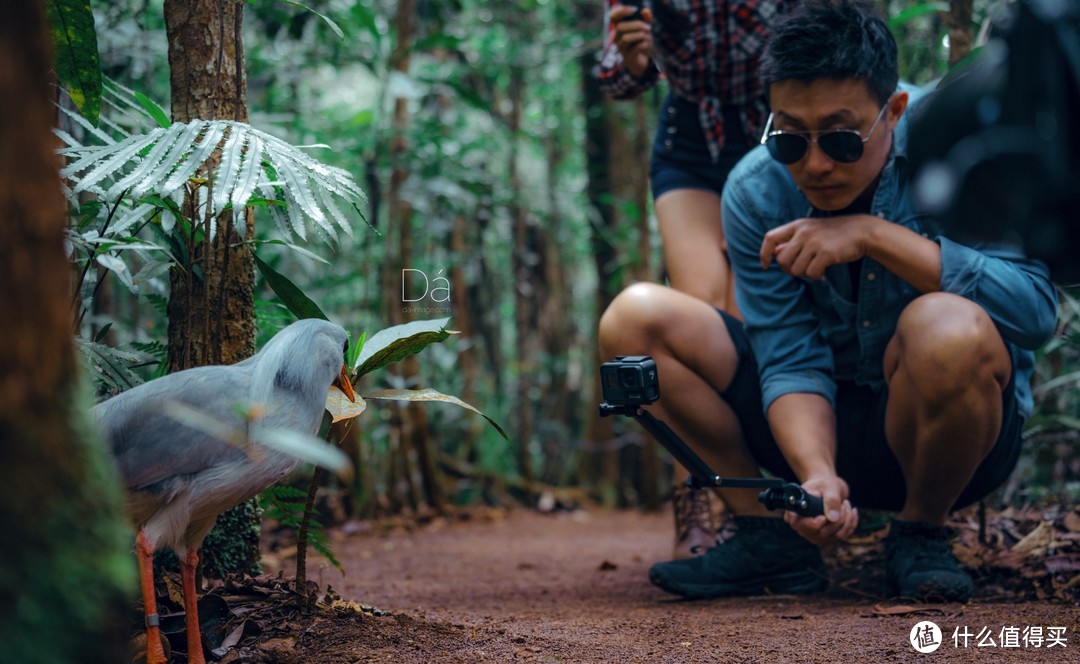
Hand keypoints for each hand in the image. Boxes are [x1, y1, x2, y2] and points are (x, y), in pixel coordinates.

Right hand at [609, 5, 653, 77]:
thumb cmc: (642, 42)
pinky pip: (636, 47)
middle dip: (637, 25)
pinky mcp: (627, 57)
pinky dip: (644, 44)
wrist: (643, 61)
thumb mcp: (646, 29)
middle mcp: (616, 38)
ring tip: (648, 37)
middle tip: (649, 28)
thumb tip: (645, 11)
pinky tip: (647, 45)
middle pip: (620, 28)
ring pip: (625, 38)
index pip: (613, 16)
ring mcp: (620, 48)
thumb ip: (647, 19)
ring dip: (640, 35)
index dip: (621, 11)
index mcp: (619, 27)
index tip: (634, 10)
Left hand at [760, 215, 877, 279]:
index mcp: (797, 225)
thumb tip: (774, 254)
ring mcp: (815, 242)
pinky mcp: (826, 253)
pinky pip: (811, 274)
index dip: (764, 253)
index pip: (770, 238)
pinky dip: (817, 276)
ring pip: (796, 270)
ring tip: (816, 267)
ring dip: (805, 273)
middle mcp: (803, 232)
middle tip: (802, 268)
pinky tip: (824, 271)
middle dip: (789, 269)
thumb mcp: (811, 231)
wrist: (862, 232)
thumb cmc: (834, 234)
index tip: (765, 265)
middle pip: (781, 260)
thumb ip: (793, 241)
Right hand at [783, 475, 857, 545]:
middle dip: (838, 519)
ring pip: (837, 536)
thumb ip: (830, 499)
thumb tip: (833, 518)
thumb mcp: (827, 486)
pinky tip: (851, 511)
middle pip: (822, 533)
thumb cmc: (823, 485)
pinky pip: (845, 535)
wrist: (827, 488)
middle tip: (843, 503)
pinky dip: (851, 522)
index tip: (823, 517)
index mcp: (795, 514)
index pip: (799, 525)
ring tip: (846, 503)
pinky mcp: (829, 538)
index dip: (812, 524)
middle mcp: (804, 528)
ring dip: (847, 519)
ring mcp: (817, 536)